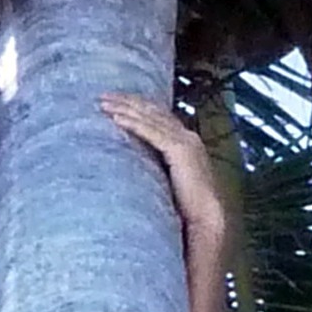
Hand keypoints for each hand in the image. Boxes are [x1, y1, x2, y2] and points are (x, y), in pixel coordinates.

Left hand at [98, 93, 225, 237]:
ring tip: (104, 103)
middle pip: (153, 111)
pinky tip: (116, 119)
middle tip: (104, 96)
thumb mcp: (170, 179)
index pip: (158, 116)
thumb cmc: (188, 206)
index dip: (136, 107)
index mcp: (186, 141)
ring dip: (125, 108)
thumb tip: (136, 162)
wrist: (207, 216)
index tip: (115, 102)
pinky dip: (134, 124)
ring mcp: (185, 141)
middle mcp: (187, 136)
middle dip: (127, 101)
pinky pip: (152, 132)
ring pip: (150, 118)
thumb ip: (157, 166)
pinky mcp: (180, 150)